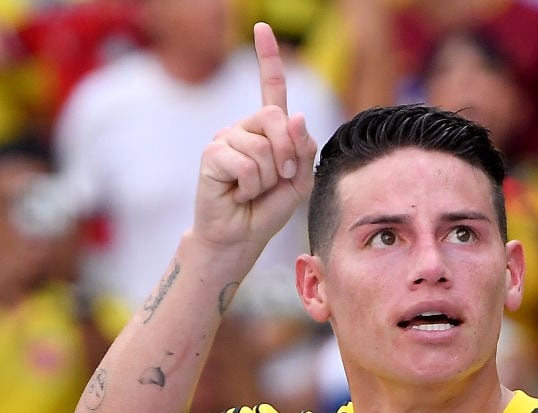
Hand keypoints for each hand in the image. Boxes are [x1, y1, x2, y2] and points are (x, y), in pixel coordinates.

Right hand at [193, 22, 317, 265]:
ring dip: (268, 178)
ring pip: (263, 147)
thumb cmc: (268, 209)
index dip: (268, 58)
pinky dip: (251, 186)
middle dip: (288, 154)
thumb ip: (303, 150)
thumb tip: (296, 115)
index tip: (261, 27)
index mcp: (267, 131)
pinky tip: (239, 194)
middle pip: (276, 118)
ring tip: (253, 191)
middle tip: (279, 179)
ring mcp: (226, 138)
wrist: (241, 238)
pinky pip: (246, 163)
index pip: (270, 88)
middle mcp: (245, 128)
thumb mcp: (299, 181)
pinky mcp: (212, 154)